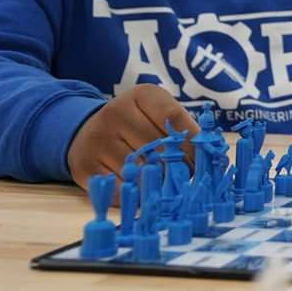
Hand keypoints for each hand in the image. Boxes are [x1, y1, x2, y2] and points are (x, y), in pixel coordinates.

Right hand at [67, 84, 194, 187]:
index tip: (203, 160)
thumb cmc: (136, 126)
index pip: (173, 118)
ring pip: (141, 170)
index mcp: (141, 95)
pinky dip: (136, 194)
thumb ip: (181, 130)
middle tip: (186, 178)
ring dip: (159, 183)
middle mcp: (116, 112)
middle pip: (158, 146)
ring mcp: (98, 139)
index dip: (192, 143)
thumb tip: (207, 155)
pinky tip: (143, 192)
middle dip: (178, 167)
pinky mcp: (84, 166)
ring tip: (166, 186)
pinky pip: (120, 188)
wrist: (86, 134)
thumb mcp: (157, 116)